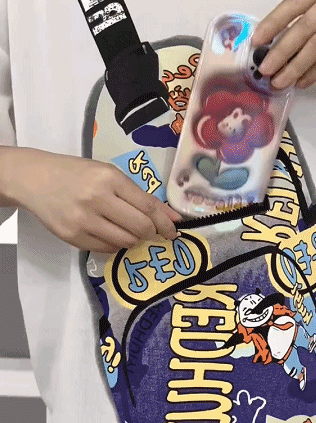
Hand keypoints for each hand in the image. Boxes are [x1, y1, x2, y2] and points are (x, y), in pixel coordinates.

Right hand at [4, 148, 180, 252]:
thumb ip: (139, 196)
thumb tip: (171, 218)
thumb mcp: (108, 175)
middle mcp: (97, 199)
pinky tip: (110, 233)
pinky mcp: (73, 237)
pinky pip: (106, 248)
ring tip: (128, 230)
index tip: (174, 230)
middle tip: (151, 232)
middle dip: (151, 233)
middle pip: (140, 227)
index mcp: (110, 178)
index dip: (165, 222)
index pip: (148, 206)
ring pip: (125, 241)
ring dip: (134, 239)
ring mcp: (83, 220)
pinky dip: (115, 244)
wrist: (35, 179)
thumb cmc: (77, 174)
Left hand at [251, 0, 315, 88]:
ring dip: (296, 65)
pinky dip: (315, 71)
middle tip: (265, 69)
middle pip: (305, 24)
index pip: (295, 1)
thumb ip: (305, 20)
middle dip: (282, 50)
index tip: (257, 41)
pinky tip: (302, 81)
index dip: (273, 22)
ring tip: (280, 81)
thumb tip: (270, 47)